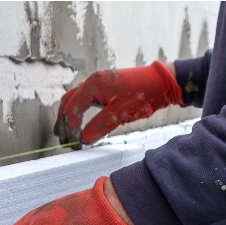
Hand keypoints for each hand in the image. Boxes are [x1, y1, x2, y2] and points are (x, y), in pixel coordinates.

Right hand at [56, 61, 182, 145]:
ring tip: (69, 131)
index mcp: (93, 85)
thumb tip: (83, 139)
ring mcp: (98, 82)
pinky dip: (79, 110)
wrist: (162, 82)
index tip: (74, 143)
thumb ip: (99, 126)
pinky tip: (82, 121)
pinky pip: (85, 97)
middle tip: (63, 138)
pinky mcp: (105, 86)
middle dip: (63, 121)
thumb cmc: (143, 94)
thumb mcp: (120, 114)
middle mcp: (92, 81)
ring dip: (69, 115)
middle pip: (68, 101)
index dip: (71, 128)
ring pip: (74, 98)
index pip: (72, 108)